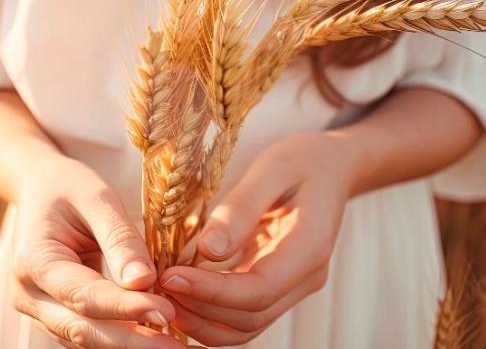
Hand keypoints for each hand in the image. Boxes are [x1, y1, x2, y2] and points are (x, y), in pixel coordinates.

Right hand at [9, 156, 184, 347]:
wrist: (41, 189)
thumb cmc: (70, 187)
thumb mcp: (97, 198)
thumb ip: (120, 239)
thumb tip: (144, 282)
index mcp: (34, 260)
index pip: (84, 295)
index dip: (126, 308)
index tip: (166, 311)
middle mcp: (29, 294)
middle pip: (83, 329)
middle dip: (134, 342)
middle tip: (179, 348)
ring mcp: (39, 310)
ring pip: (88, 339)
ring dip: (132, 345)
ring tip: (175, 347)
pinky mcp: (56, 316)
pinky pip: (91, 334)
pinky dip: (124, 338)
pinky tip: (158, 338)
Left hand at [158, 131, 359, 345]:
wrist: (330, 166)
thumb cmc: (301, 160)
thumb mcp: (272, 168)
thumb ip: (243, 207)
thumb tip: (208, 249)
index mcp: (311, 246)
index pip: (260, 289)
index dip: (212, 291)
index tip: (170, 277)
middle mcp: (307, 276)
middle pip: (251, 317)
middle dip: (199, 309)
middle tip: (155, 286)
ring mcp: (294, 286)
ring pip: (247, 326)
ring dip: (202, 321)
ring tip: (161, 295)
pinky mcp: (279, 287)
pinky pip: (244, 315)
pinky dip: (211, 315)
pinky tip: (180, 296)